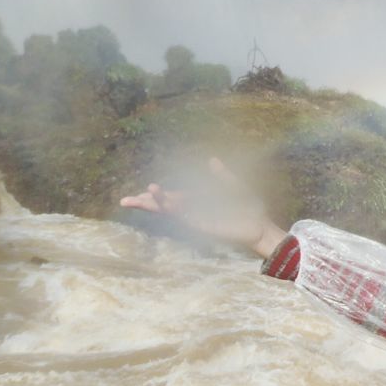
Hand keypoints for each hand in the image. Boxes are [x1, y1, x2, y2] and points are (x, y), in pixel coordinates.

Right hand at [119, 157, 288, 257]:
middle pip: (164, 206)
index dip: (155, 196)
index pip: (170, 198)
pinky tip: (165, 204)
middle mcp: (193, 210)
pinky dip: (176, 211)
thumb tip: (212, 160)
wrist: (260, 225)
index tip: (140, 192)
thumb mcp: (234, 186)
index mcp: (196, 201)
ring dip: (158, 203)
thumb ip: (222, 175)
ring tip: (146, 193)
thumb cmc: (248, 208)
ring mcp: (196, 219)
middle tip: (125, 201)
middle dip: (146, 203)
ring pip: (171, 212)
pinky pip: (186, 218)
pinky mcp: (204, 226)